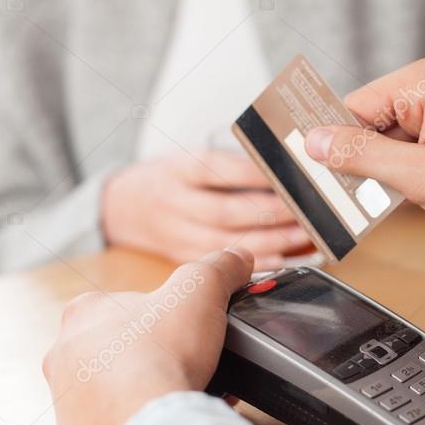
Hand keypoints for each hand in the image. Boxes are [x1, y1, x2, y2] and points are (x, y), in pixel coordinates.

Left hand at [43, 248, 253, 424]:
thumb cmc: (160, 354)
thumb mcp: (202, 289)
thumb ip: (220, 268)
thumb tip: (237, 259)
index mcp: (83, 314)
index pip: (124, 304)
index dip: (163, 314)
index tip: (186, 326)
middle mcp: (64, 358)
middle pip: (120, 350)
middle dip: (155, 356)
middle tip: (188, 362)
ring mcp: (69, 405)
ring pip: (118, 392)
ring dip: (150, 392)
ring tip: (185, 394)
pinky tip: (172, 422)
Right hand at [102, 150, 311, 268]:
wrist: (118, 207)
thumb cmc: (167, 177)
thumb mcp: (187, 158)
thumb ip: (228, 165)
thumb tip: (282, 171)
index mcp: (177, 170)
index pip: (217, 170)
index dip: (254, 175)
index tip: (288, 177)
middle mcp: (173, 202)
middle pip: (225, 212)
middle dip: (270, 214)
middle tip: (305, 214)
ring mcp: (175, 234)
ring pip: (224, 244)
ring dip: (269, 243)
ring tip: (303, 238)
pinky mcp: (181, 258)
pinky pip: (220, 265)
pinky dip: (253, 264)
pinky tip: (282, 260)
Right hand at [305, 58, 424, 271]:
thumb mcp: (423, 176)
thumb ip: (363, 157)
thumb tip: (317, 142)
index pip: (355, 105)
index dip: (330, 141)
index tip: (306, 170)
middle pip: (376, 121)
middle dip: (364, 161)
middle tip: (351, 198)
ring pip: (401, 138)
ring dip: (392, 171)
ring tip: (401, 200)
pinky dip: (416, 172)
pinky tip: (421, 197)